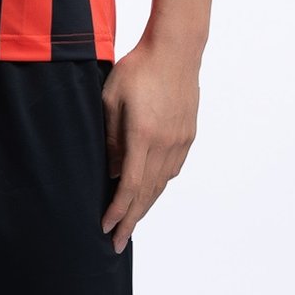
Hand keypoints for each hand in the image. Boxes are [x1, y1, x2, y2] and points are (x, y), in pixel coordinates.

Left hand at [100, 43, 199, 252]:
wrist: (175, 50)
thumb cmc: (137, 70)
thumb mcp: (110, 100)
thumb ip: (111, 139)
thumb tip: (113, 173)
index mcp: (144, 136)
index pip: (131, 186)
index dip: (118, 211)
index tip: (107, 228)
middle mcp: (166, 143)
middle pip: (148, 194)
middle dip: (131, 221)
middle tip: (118, 244)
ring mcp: (180, 141)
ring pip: (162, 184)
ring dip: (146, 207)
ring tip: (131, 224)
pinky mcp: (188, 135)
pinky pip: (172, 169)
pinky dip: (159, 186)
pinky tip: (149, 194)